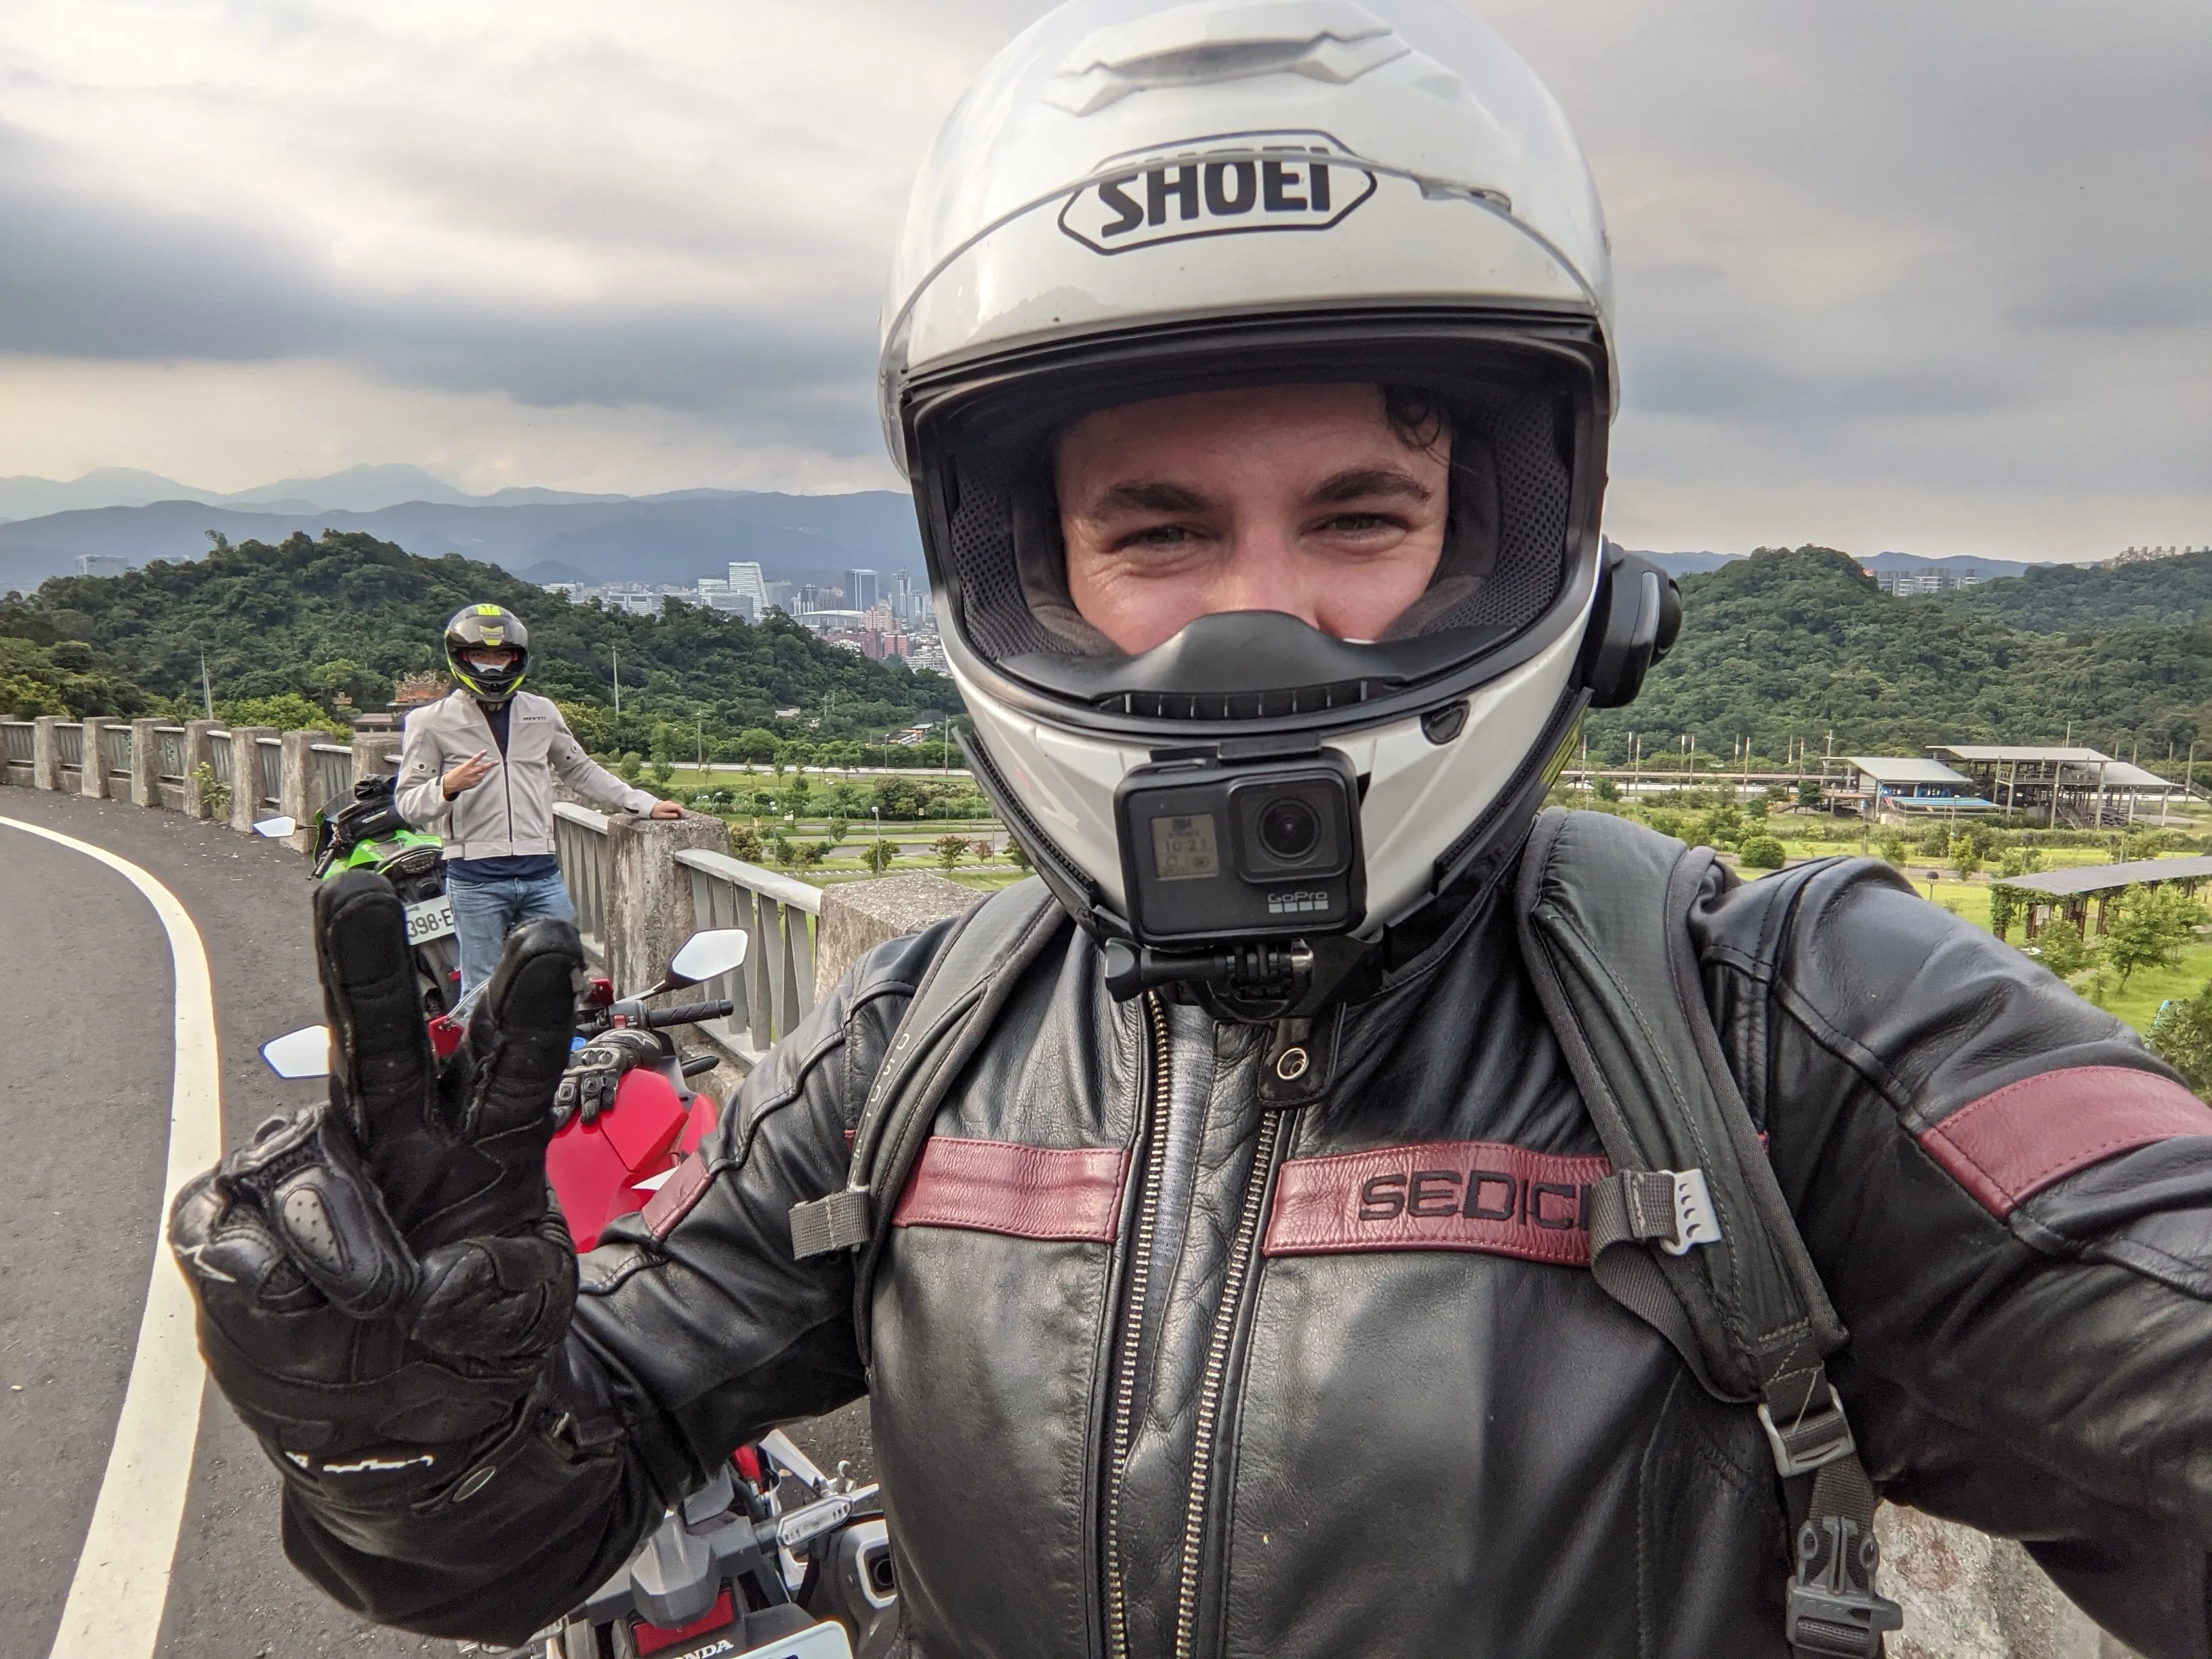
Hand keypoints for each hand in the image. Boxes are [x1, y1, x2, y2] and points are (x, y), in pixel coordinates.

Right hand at [169, 871, 583, 1497]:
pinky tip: (296, 1307)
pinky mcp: (228, 1227)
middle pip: (379, 1037)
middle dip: (365, 963)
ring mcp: (306, 1174)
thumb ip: (504, 1287)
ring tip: (378, 1303)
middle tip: (353, 891)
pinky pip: (240, 1244)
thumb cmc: (472, 1344)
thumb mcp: (527, 1316)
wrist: (396, 1426)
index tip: (549, 942)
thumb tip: (434, 1275)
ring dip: (348, 1243)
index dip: (525, 1007)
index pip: (506, 1062)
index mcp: (481, 1141)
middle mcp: (391, 1134)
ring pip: (308, 1161)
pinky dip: (278, 1288)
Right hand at [442, 750, 494, 797]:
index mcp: (466, 766)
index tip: (486, 751)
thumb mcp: (460, 768)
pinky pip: (480, 780)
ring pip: (483, 774)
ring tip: (479, 773)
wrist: (449, 784)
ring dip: (482, 773)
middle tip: (497, 762)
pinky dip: (479, 779)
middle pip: (483, 767)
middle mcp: (471, 772)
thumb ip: (469, 767)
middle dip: (491, 764)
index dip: (481, 754)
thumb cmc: (453, 775)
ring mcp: (473, 779)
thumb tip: (477, 766)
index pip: (475, 759)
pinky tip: (475, 779)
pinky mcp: (473, 784)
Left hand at [552, 1029, 663, 1127]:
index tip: (546, 1120)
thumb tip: (553, 1112)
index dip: (553, 1104)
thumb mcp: (578, 1069)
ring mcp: (598, 1067)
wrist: (618, 1042)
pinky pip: (611, 1082)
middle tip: (560, 1121)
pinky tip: (607, 1106)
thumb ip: (568, 1087)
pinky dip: (609, 1095)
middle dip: (565, 1105)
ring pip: (591, 1088)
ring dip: (589, 1104)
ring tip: (587, 1120)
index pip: (557, 1087)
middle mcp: (581, 1068)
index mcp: (569, 1070)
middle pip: (570, 1088)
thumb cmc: (595, 1062)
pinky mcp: (615, 1065)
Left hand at [648, 800, 682, 819]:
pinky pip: (674, 806)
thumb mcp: (661, 815)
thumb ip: (669, 815)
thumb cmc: (654, 812)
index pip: (678, 807)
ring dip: (679, 811)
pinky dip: (676, 810)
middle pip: (679, 806)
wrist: (648, 806)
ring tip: (680, 817)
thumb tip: (677, 815)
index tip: (684, 817)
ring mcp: (669, 803)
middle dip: (682, 812)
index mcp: (669, 806)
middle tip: (683, 818)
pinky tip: (675, 814)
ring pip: (677, 806)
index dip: (682, 812)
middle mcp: (670, 803)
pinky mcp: (667, 804)